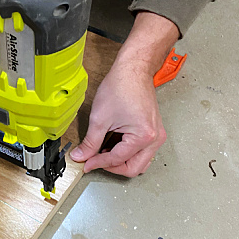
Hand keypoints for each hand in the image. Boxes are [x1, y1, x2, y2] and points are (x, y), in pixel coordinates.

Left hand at [70, 61, 165, 175]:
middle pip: (133, 168)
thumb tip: (81, 156)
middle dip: (112, 167)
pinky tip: (113, 146)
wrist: (133, 70)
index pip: (118, 159)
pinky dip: (128, 154)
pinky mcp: (154, 131)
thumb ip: (90, 142)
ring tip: (103, 153)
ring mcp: (157, 135)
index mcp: (144, 136)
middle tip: (94, 161)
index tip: (86, 163)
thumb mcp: (100, 118)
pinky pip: (143, 152)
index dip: (98, 163)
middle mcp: (155, 138)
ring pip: (140, 163)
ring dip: (121, 162)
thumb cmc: (122, 86)